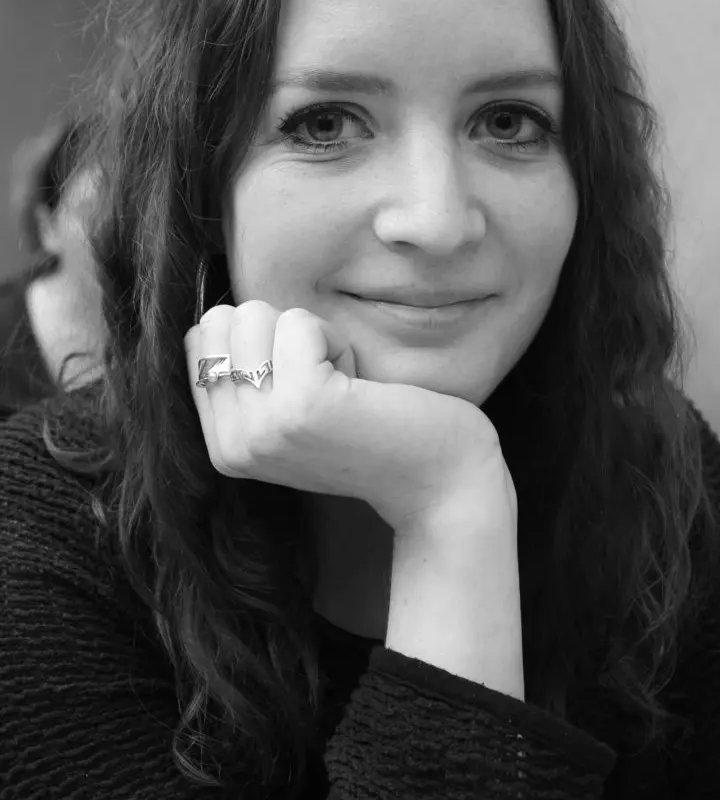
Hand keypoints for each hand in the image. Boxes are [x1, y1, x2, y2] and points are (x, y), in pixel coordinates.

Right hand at [184, 301, 507, 535]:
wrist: (439, 484)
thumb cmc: (375, 431)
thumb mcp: (292, 412)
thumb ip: (249, 378)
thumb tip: (218, 315)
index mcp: (223, 446)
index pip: (199, 340)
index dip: (258, 337)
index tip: (303, 381)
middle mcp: (232, 444)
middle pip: (222, 321)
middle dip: (281, 331)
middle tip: (328, 382)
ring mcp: (262, 428)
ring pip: (254, 315)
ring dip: (312, 336)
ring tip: (344, 386)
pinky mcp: (302, 405)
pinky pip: (298, 322)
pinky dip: (336, 339)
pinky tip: (359, 385)